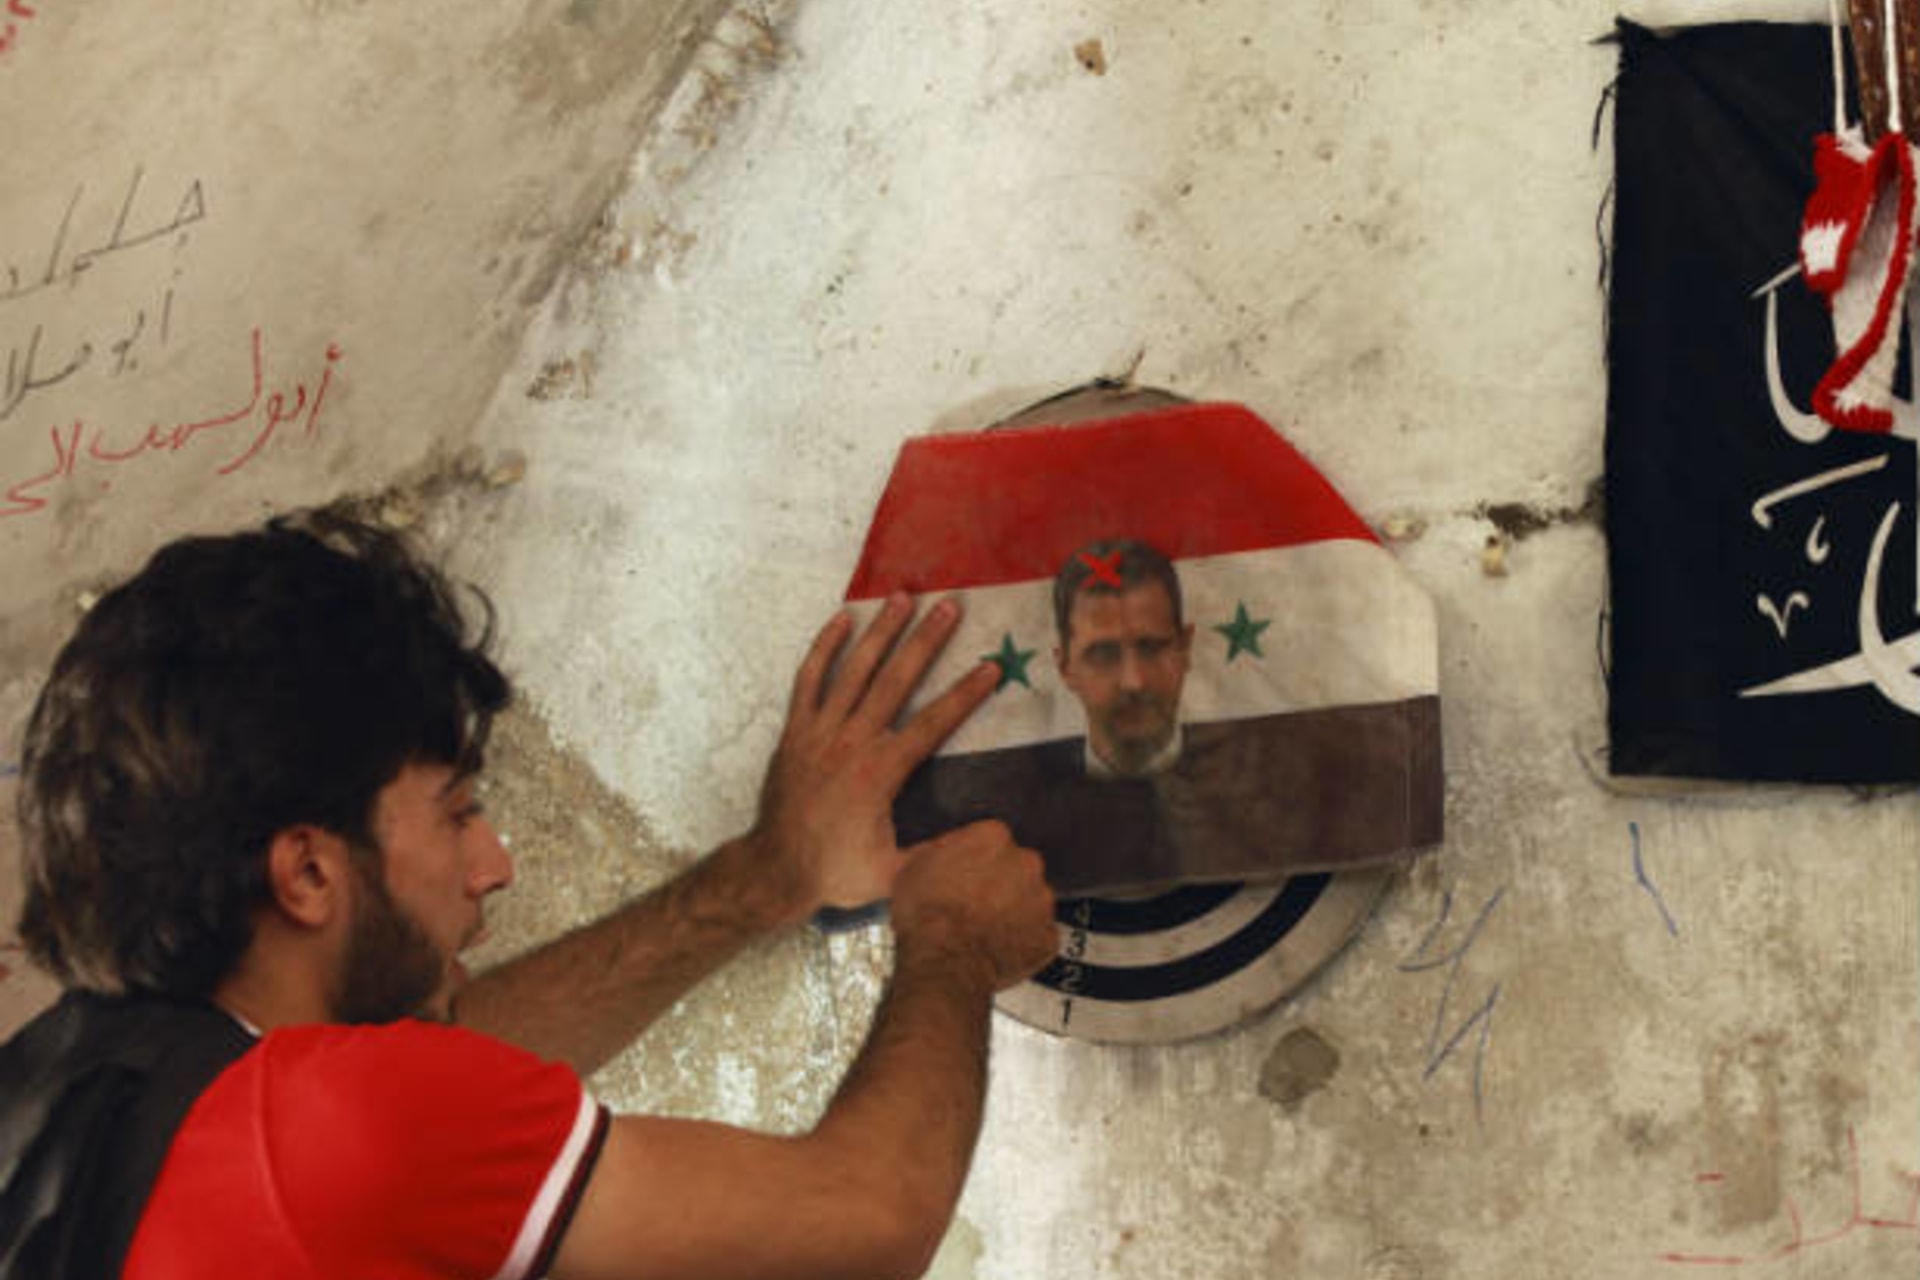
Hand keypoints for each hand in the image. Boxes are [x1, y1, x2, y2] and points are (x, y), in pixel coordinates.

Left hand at [751, 594, 1000, 918]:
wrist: (775, 869)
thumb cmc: (836, 872)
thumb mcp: (896, 873)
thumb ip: (942, 853)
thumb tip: (992, 836)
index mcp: (882, 771)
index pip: (933, 722)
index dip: (965, 693)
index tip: (991, 666)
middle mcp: (853, 741)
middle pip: (897, 680)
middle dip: (926, 641)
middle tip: (950, 605)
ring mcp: (821, 731)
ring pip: (855, 670)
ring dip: (881, 632)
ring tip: (903, 597)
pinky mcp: (796, 730)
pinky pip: (809, 679)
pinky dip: (824, 648)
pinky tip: (841, 620)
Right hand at [890, 821, 1056, 991]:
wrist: (942, 964)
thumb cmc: (925, 917)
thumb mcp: (909, 865)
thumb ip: (933, 849)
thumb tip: (928, 843)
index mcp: (992, 837)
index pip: (991, 839)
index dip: (975, 860)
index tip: (964, 874)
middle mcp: (1025, 863)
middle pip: (1017, 867)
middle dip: (1000, 882)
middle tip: (973, 903)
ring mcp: (1040, 900)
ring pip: (1030, 900)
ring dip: (1013, 911)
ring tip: (983, 929)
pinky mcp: (1047, 936)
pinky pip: (1037, 935)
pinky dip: (1022, 942)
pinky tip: (997, 948)